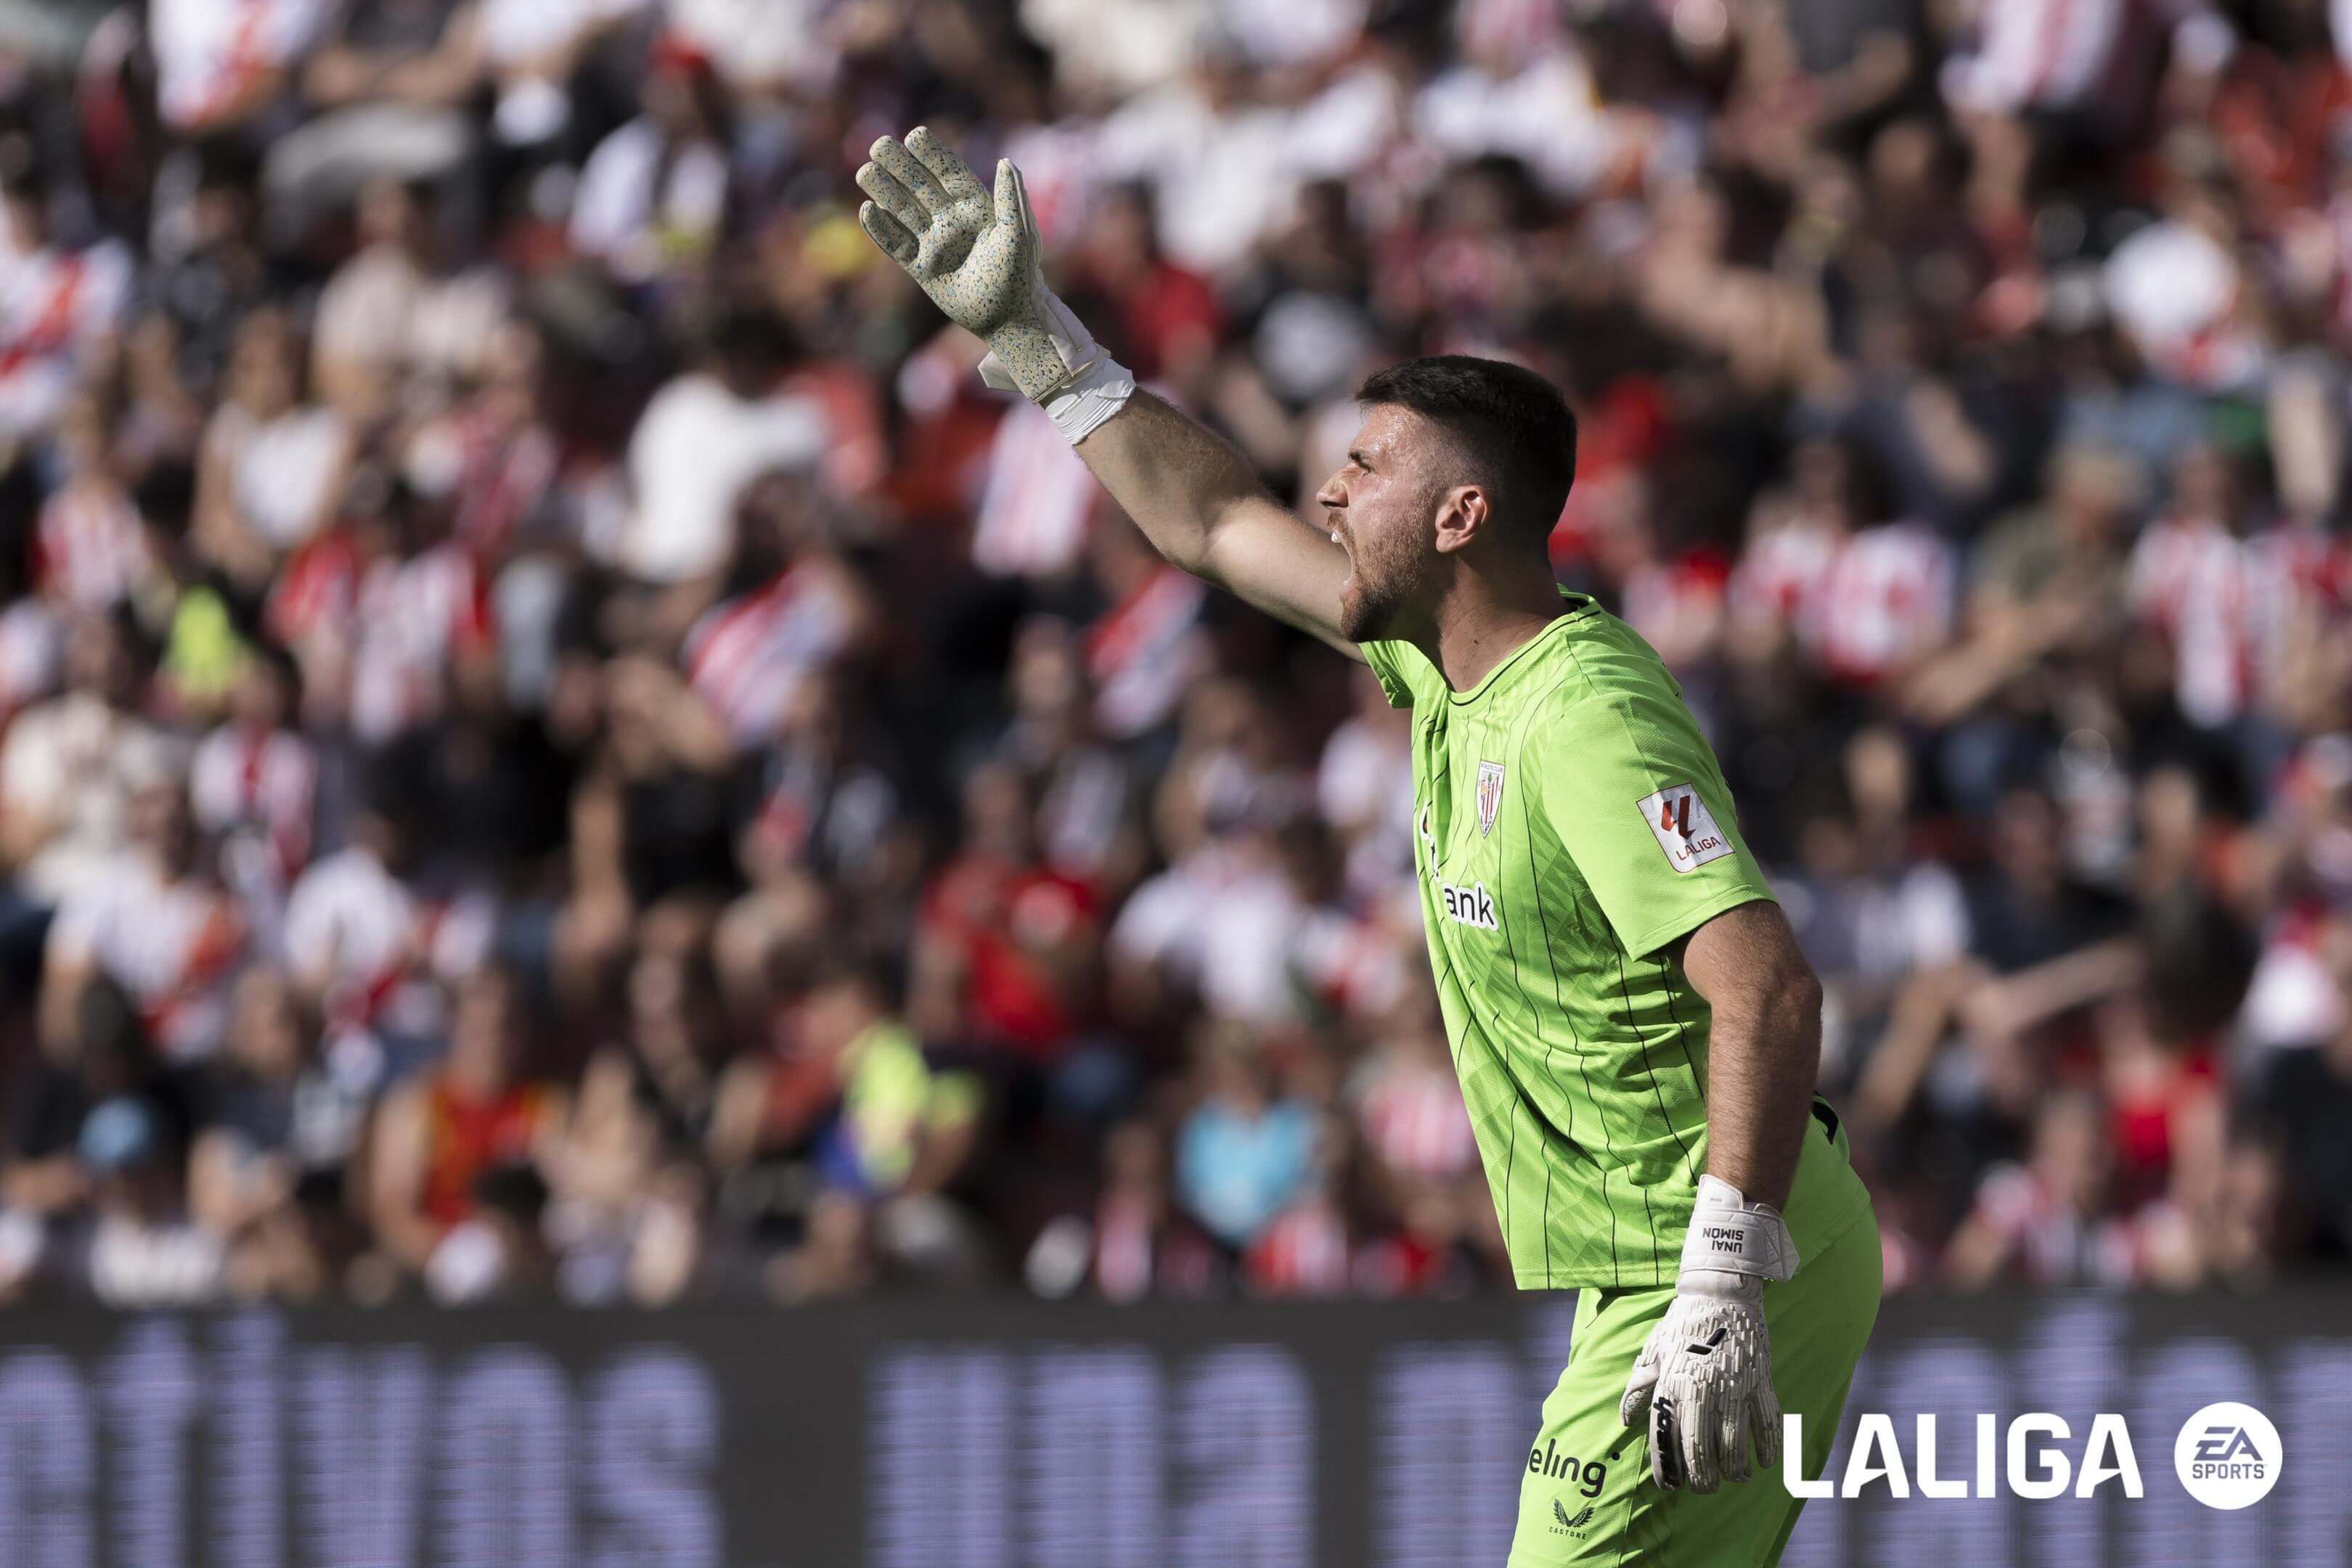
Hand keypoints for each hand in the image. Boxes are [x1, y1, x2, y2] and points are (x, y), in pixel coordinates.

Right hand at [855, 127, 1100, 402]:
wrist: (1010, 320)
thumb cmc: (1020, 277)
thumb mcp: (1020, 235)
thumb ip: (1011, 199)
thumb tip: (1007, 161)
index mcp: (977, 209)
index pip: (950, 174)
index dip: (933, 155)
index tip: (915, 135)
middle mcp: (952, 222)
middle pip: (920, 188)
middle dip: (900, 166)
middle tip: (878, 144)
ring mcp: (935, 244)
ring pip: (904, 212)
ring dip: (885, 191)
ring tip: (865, 171)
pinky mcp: (922, 269)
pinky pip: (897, 246)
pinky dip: (881, 230)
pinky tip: (867, 210)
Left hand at [1617, 1270, 1779, 1490]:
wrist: (1720, 1294)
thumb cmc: (1682, 1325)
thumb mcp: (1652, 1353)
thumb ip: (1638, 1388)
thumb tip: (1625, 1420)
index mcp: (1671, 1385)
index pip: (1666, 1440)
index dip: (1667, 1470)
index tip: (1669, 1487)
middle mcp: (1701, 1392)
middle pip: (1701, 1453)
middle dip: (1703, 1480)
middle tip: (1705, 1487)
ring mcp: (1733, 1389)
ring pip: (1735, 1448)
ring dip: (1736, 1471)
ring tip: (1735, 1476)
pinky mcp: (1760, 1383)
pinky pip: (1768, 1426)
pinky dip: (1769, 1449)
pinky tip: (1764, 1461)